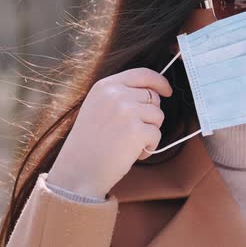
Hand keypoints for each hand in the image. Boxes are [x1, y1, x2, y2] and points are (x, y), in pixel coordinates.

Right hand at [47, 68, 172, 198]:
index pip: (142, 74)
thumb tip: (154, 92)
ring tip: (128, 143)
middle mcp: (116, 94)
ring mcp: (127, 111)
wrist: (78, 172)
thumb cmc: (90, 143)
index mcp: (105, 86)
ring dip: (149, 132)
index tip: (167, 91)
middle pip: (153, 97)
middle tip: (130, 132)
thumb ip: (121, 95)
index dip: (159, 81)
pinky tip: (131, 154)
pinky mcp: (137, 130)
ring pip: (158, 116)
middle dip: (149, 115)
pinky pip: (157, 134)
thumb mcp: (98, 107)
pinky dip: (149, 147)